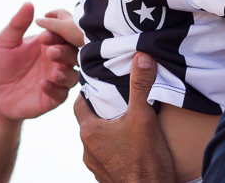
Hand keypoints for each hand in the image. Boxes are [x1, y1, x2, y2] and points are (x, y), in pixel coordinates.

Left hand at [0, 3, 78, 120]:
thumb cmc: (3, 63)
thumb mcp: (6, 42)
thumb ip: (17, 24)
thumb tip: (28, 4)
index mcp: (50, 43)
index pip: (64, 33)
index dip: (59, 33)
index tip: (44, 34)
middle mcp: (58, 60)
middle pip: (73, 53)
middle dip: (64, 51)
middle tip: (50, 52)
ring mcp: (57, 79)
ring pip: (73, 75)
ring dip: (65, 73)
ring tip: (53, 72)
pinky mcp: (53, 98)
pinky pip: (62, 94)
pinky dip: (55, 89)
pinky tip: (43, 85)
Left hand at [73, 53, 174, 182]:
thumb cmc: (145, 159)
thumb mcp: (143, 117)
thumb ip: (140, 85)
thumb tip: (141, 55)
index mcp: (90, 132)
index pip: (79, 104)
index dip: (88, 92)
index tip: (99, 84)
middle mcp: (88, 150)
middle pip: (90, 122)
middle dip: (101, 111)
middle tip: (118, 100)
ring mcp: (96, 167)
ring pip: (98, 142)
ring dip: (108, 132)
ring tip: (126, 122)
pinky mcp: (107, 178)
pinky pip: (107, 158)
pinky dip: (115, 149)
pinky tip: (131, 146)